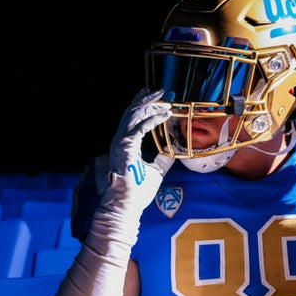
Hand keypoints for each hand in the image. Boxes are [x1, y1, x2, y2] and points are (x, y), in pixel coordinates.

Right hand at [102, 88, 173, 217]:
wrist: (125, 205)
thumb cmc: (137, 191)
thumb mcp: (156, 171)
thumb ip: (164, 159)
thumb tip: (174, 150)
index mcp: (126, 145)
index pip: (134, 120)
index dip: (146, 108)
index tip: (159, 100)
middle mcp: (120, 140)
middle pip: (132, 112)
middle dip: (147, 99)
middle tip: (161, 90)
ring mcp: (120, 142)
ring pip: (133, 114)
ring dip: (149, 104)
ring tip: (164, 96)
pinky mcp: (125, 147)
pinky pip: (140, 127)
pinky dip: (153, 119)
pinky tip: (166, 114)